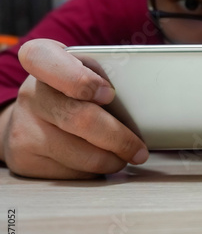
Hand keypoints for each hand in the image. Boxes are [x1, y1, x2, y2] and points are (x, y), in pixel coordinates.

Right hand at [0, 39, 148, 178]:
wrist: (32, 121)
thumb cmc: (72, 92)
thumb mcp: (84, 72)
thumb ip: (104, 77)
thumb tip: (145, 104)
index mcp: (44, 61)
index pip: (47, 60)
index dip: (79, 80)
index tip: (108, 94)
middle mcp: (31, 94)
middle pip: (80, 119)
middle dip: (119, 138)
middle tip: (139, 149)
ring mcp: (25, 128)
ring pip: (82, 155)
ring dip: (112, 160)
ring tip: (122, 155)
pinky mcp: (26, 160)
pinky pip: (73, 173)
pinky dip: (94, 170)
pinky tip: (96, 158)